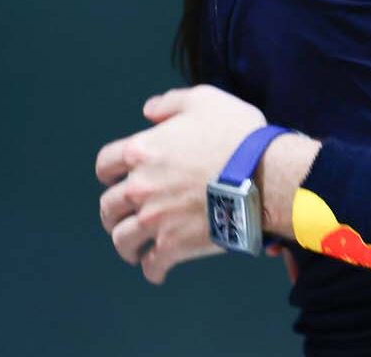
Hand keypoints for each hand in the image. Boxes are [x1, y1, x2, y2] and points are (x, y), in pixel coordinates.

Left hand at [94, 84, 267, 282]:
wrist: (265, 176)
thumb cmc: (238, 136)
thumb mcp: (206, 100)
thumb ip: (172, 102)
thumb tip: (148, 111)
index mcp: (141, 152)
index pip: (105, 164)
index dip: (109, 172)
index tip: (116, 178)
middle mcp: (139, 187)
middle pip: (108, 206)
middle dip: (114, 212)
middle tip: (124, 216)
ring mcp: (153, 219)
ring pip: (122, 239)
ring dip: (126, 244)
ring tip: (134, 250)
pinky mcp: (173, 245)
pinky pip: (152, 264)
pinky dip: (152, 268)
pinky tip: (157, 270)